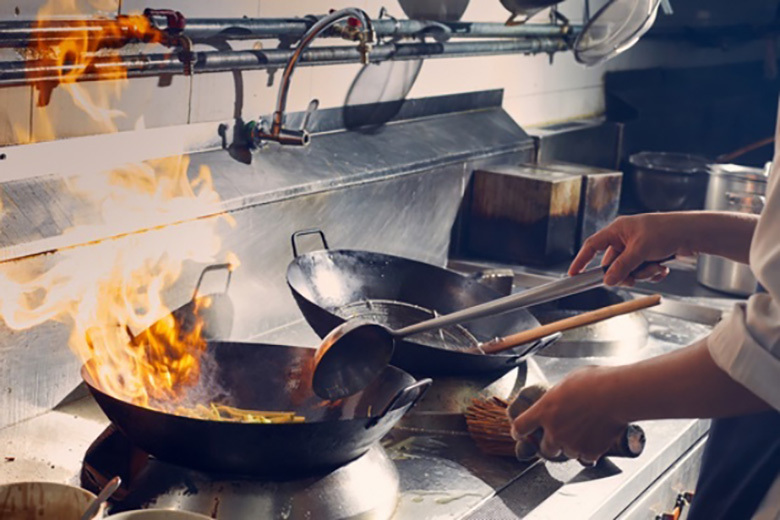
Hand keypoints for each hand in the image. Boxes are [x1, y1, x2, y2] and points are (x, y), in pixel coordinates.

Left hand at [510, 367, 626, 462]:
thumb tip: (558, 398)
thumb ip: (556, 397)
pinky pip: (585, 458)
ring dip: (571, 446)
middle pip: (543, 448)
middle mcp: (554, 430)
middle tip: (561, 434)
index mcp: (544, 410)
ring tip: (584, 431)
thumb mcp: (566, 383)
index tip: (520, 433)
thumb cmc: (594, 383)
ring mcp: (571, 444)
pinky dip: (588, 452)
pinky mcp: (589, 452)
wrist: (617, 395)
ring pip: (566, 453)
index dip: (519, 431)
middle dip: (550, 443)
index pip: (520, 427)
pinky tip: (595, 439)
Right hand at [569, 214, 694, 285]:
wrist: (692, 233)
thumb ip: (622, 267)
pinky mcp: (649, 255)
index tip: (573, 274)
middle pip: (613, 264)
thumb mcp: (640, 250)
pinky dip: (651, 273)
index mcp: (618, 230)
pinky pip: (642, 271)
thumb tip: (608, 280)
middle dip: (625, 273)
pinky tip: (662, 267)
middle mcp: (625, 239)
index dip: (581, 260)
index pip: (592, 246)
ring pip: (629, 270)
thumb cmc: (666, 231)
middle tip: (633, 278)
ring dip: (642, 273)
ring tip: (656, 266)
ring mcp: (637, 248)